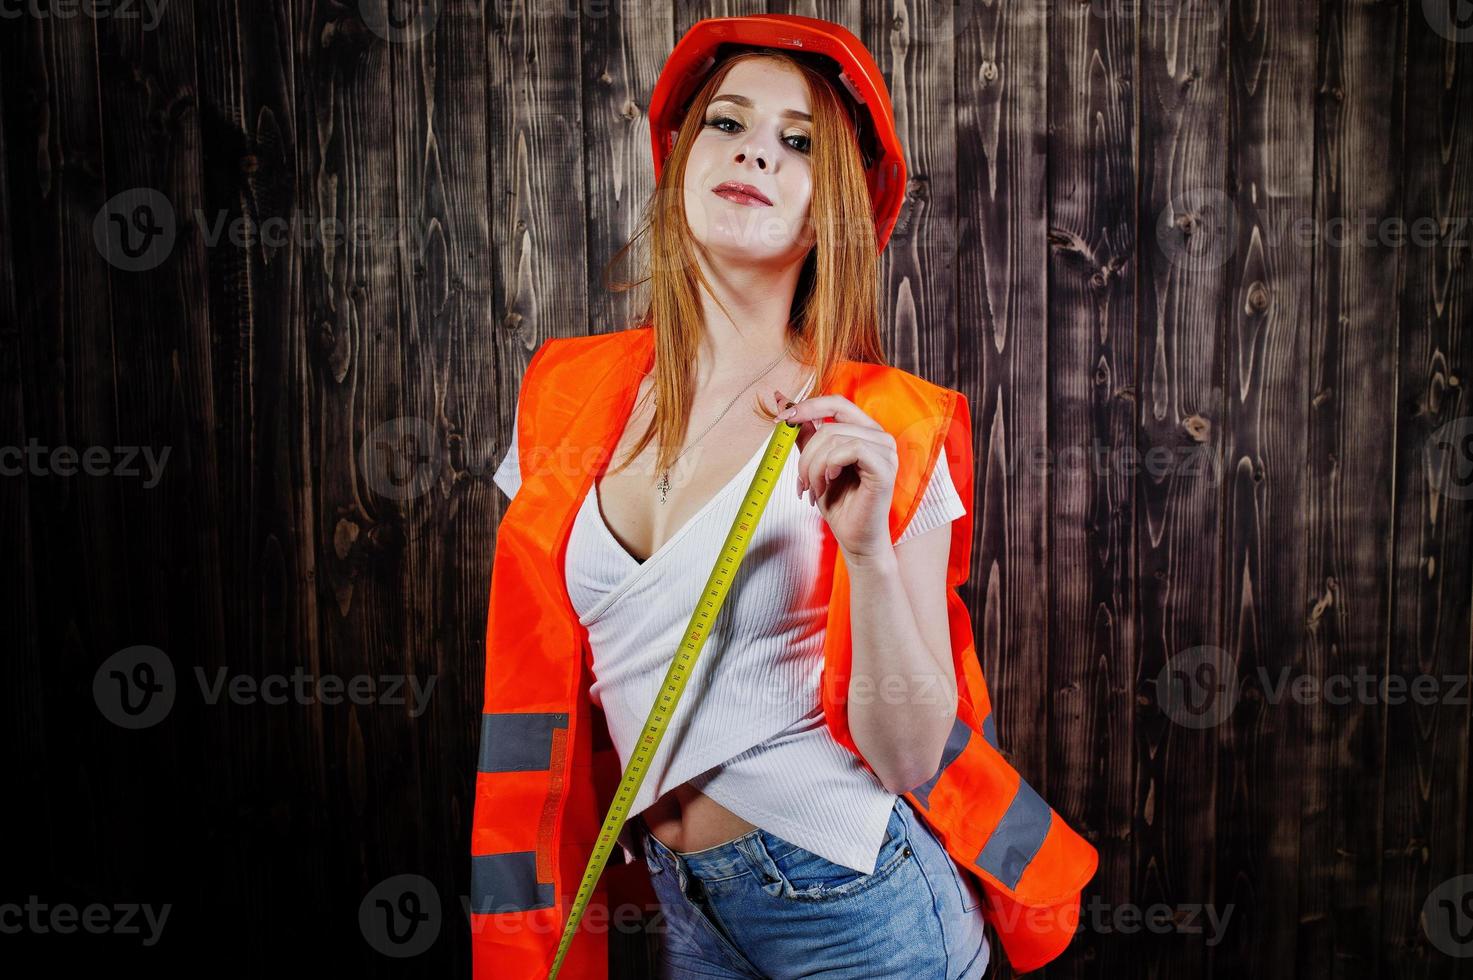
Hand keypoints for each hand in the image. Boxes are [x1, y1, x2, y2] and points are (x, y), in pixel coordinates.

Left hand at [775, 388, 896, 561]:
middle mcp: (879, 436)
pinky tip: (830, 483)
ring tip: (814, 489)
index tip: (780, 419)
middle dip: (806, 454)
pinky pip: (849, 449)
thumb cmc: (840, 505)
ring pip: (834, 437)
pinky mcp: (885, 467)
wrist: (855, 539)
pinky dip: (829, 466)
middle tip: (800, 481)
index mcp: (864, 431)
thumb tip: (783, 404)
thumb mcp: (814, 465)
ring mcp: (885, 451)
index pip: (835, 403)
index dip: (806, 407)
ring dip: (814, 467)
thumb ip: (805, 435)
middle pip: (829, 424)